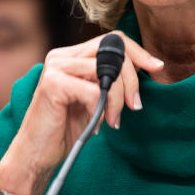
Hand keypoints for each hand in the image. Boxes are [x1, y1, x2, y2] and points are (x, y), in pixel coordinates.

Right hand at [0, 31, 163, 194]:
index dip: (138, 52)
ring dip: (118, 100)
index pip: (113, 39)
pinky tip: (95, 124)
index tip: (156, 67)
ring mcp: (55, 67)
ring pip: (107, 71)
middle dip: (132, 80)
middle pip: (113, 51)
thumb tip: (149, 65)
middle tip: (135, 106)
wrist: (37, 155)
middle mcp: (62, 56)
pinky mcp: (52, 84)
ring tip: (112, 120)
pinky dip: (101, 110)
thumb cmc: (67, 128)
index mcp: (72, 56)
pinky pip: (94, 92)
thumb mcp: (95, 99)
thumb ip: (111, 80)